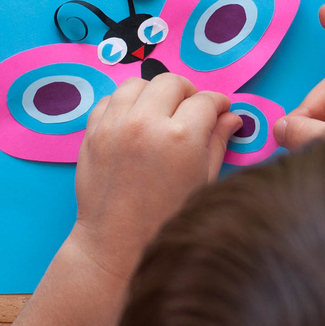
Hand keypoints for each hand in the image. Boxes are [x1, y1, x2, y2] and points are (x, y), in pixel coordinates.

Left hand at [67, 74, 242, 281]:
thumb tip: (232, 117)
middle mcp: (147, 123)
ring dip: (153, 93)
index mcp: (182, 137)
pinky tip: (133, 120)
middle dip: (187, 93)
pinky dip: (124, 104)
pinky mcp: (93, 133)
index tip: (220, 110)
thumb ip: (217, 142)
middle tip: (191, 111)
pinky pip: (109, 100)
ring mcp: (116, 126)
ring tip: (160, 112)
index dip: (218, 104)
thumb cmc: (168, 218)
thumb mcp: (203, 181)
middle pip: (171, 82)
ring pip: (137, 84)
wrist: (117, 243)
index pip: (205, 101)